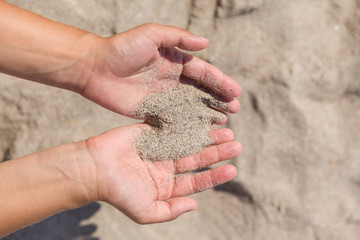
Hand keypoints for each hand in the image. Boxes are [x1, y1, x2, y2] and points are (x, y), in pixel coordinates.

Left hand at [81, 23, 240, 117]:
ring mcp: (163, 97)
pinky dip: (188, 125)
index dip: (220, 82)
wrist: (95, 68)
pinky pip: (174, 118)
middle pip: (201, 91)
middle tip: (235, 109)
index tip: (236, 92)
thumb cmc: (122, 48)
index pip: (203, 72)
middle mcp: (172, 79)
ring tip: (224, 121)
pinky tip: (200, 131)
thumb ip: (178, 37)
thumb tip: (206, 43)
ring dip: (208, 113)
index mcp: (175, 61)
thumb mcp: (151, 34)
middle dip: (219, 99)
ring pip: (191, 106)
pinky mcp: (152, 111)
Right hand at [84, 124, 241, 222]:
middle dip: (217, 152)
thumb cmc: (118, 192)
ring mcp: (160, 148)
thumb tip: (195, 205)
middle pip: (197, 159)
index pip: (197, 182)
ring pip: (190, 142)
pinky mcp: (152, 131)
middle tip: (236, 144)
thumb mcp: (145, 211)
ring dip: (209, 138)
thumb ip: (170, 210)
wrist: (94, 167)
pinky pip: (176, 127)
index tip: (233, 168)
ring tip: (228, 130)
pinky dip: (191, 124)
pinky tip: (205, 120)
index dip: (215, 176)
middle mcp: (166, 167)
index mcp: (166, 186)